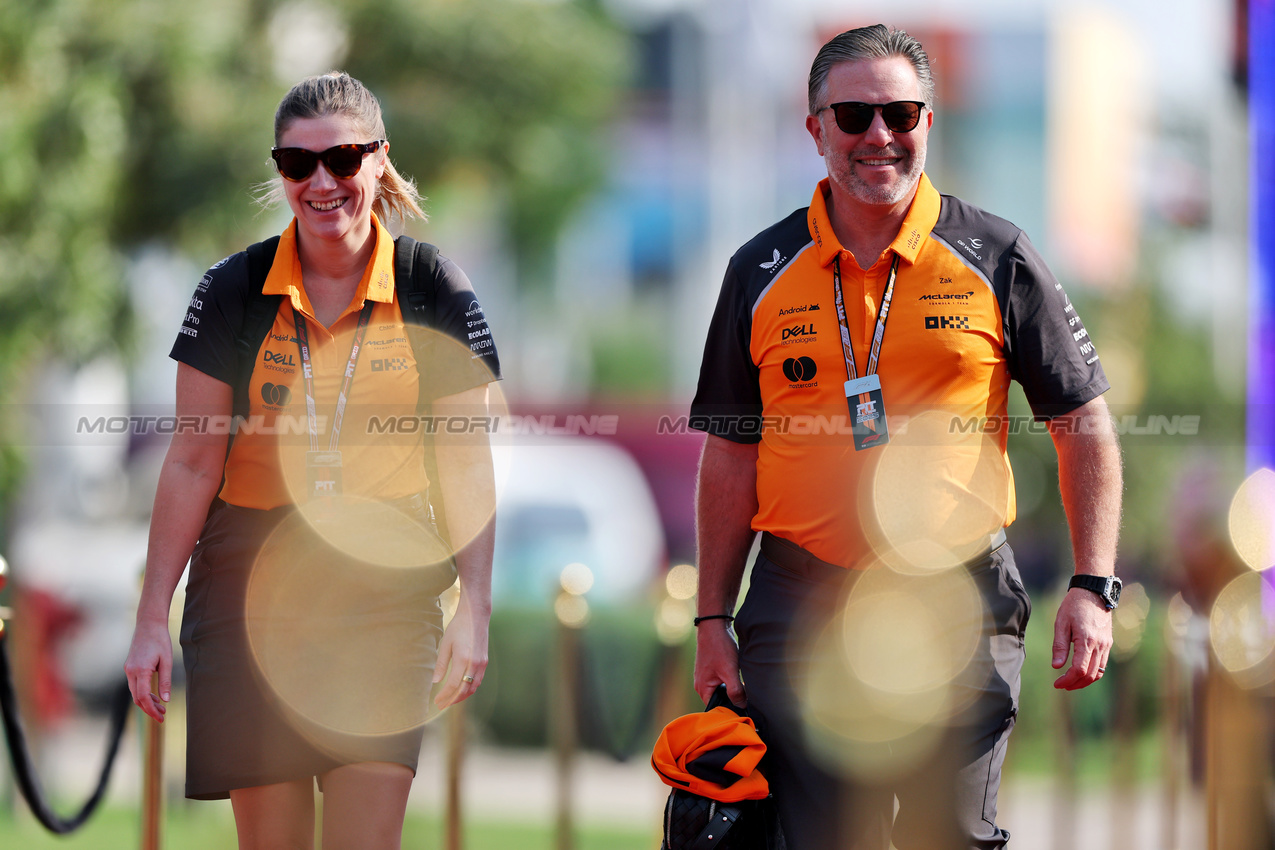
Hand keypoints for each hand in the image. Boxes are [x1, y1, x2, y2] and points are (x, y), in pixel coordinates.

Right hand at [124, 619, 170, 722]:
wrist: (148, 624)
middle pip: (137, 698)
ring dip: (146, 702)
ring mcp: (128, 669)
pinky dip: (143, 693)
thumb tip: (165, 700)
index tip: (160, 717)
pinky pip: (134, 685)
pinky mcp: (129, 667)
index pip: (143, 697)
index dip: (151, 709)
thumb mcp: (167, 661)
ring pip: (135, 692)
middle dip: (149, 708)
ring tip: (161, 707)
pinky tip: (154, 695)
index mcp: (140, 670)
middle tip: (163, 716)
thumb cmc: (160, 640)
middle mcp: (130, 671)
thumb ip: (165, 681)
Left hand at [432, 593, 489, 708]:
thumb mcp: (446, 644)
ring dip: (462, 696)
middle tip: (442, 705)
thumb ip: (441, 664)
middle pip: (465, 690)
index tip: (436, 701)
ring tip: (450, 700)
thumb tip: (435, 681)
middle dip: (453, 700)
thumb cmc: (459, 627)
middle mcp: (475, 664)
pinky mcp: (485, 662)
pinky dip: (469, 688)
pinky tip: (461, 689)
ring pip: (473, 687)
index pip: (453, 685)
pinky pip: (477, 681)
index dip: (444, 695)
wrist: (476, 616)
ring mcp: (482, 664)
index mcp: (463, 659)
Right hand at [694, 621, 745, 706]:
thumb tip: (742, 705)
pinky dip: (731, 681)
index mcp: (703, 689)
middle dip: (733, 700)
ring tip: (744, 687)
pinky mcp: (712, 669)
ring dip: (733, 689)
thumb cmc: (719, 648)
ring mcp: (706, 676)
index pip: (716, 709)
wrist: (715, 626)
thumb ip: (735, 691)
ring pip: (722, 690)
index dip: (730, 710)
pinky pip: (722, 681)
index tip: (743, 709)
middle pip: (719, 700)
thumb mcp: (729, 671)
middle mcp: (702, 685)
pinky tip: (739, 676)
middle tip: (747, 698)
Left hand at [1051, 587, 1112, 689]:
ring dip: (1085, 681)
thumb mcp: (1061, 623)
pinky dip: (1093, 673)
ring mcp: (1106, 645)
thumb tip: (1056, 666)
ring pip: (1099, 672)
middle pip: (1090, 675)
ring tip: (1070, 682)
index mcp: (1087, 640)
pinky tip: (1081, 672)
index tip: (1057, 684)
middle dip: (1075, 683)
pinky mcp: (1108, 643)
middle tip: (1061, 685)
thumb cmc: (1074, 606)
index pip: (1080, 669)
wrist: (1093, 592)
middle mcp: (1100, 645)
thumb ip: (1059, 646)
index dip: (1068, 680)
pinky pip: (1102, 664)